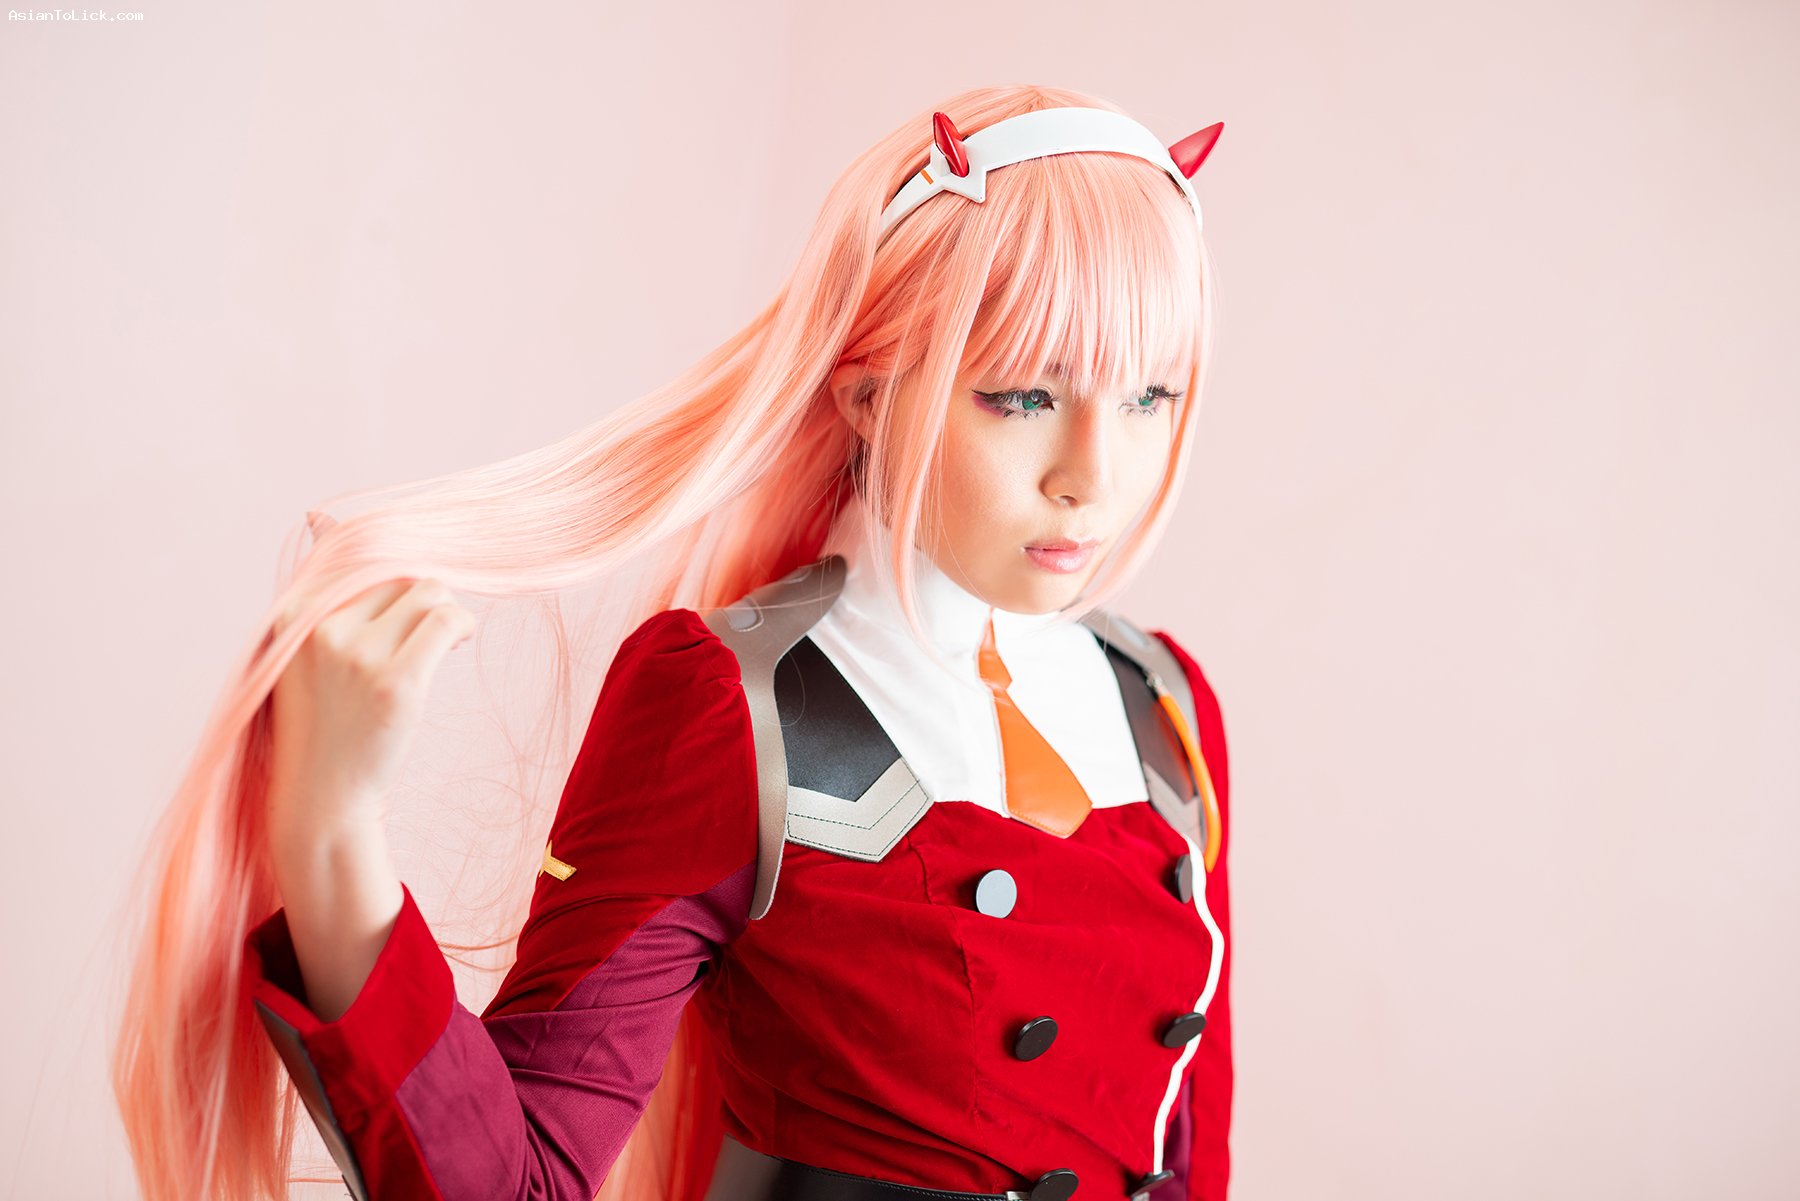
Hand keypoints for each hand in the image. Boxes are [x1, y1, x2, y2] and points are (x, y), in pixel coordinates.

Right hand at [266, 578, 476, 837]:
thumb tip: (319, 517)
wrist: (322, 795)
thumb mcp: (300, 648)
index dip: (391, 569)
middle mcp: (321, 628)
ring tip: (445, 637)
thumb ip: (316, 590)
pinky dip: (462, 624)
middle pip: (399, 572)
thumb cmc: (319, 718)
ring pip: (428, 591)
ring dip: (447, 608)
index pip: (354, 554)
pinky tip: (458, 643)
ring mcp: (358, 654)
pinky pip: (446, 621)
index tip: (404, 599)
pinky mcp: (397, 682)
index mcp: (293, 613)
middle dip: (423, 594)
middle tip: (430, 626)